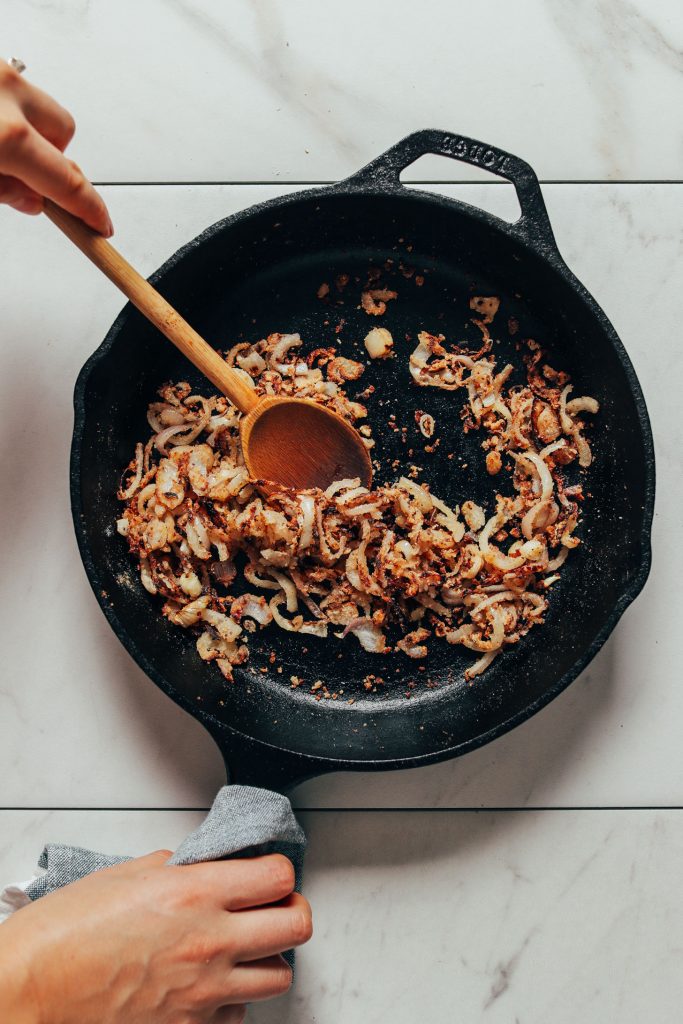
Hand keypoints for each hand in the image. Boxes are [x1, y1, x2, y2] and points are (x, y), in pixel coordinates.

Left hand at [0, 61, 111, 234]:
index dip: (90, 209)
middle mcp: (6, 92)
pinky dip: (5, 108)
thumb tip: (28, 199)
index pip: (67, 183)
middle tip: (23, 177)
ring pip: (37, 104)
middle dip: (52, 156)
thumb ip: (2, 190)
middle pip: (63, 129)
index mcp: (5, 134)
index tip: (101, 223)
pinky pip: (11, 87)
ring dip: (28, 128)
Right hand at [0, 849, 311, 1023]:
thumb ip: (179, 867)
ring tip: (240, 947)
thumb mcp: (126, 875)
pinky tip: (207, 984)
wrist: (27, 993)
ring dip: (265, 957)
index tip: (267, 873)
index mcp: (194, 893)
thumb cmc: (63, 934)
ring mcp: (203, 992)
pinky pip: (237, 1014)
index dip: (278, 871)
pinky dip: (231, 1000)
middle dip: (289, 911)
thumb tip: (206, 865)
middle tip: (271, 906)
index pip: (279, 876)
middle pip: (297, 925)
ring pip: (279, 976)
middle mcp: (209, 942)